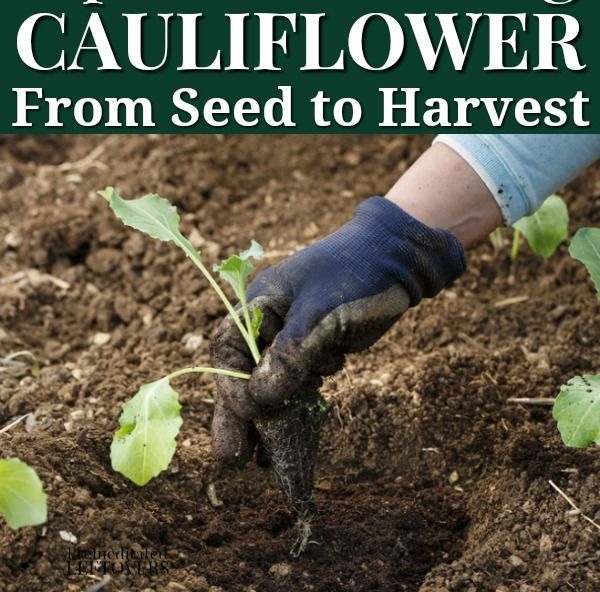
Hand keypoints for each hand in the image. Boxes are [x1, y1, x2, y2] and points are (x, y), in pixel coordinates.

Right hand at [210, 197, 465, 464]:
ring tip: (264, 463)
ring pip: (272, 385)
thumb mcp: (319, 315)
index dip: (230, 390)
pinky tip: (296, 442)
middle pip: (244, 375)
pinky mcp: (316, 349)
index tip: (243, 417)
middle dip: (240, 417)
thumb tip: (255, 403)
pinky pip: (298, 386)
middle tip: (232, 461)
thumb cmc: (353, 275)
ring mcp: (292, 337)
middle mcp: (269, 323)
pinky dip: (297, 410)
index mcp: (258, 304)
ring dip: (270, 421)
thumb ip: (287, 358)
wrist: (398, 258)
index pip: (229, 353)